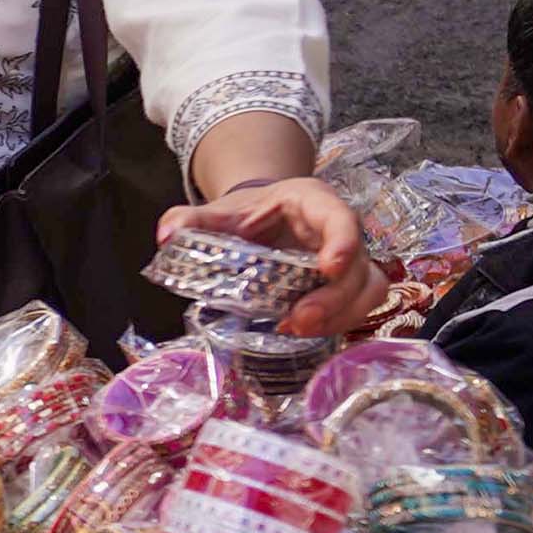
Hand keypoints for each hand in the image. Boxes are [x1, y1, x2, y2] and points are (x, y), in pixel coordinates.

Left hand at [157, 174, 379, 339]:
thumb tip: (166, 234)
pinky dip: (333, 323)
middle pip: (357, 265)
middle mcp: (339, 231)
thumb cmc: (245, 213)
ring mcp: (346, 261)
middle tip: (299, 321)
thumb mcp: (218, 212)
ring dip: (339, 316)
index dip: (342, 242)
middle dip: (334, 298)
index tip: (328, 268)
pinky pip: (355, 308)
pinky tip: (296, 330)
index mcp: (313, 203)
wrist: (258, 218)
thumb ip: (191, 219)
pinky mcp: (342, 287)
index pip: (341, 218)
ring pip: (367, 290)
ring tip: (297, 329)